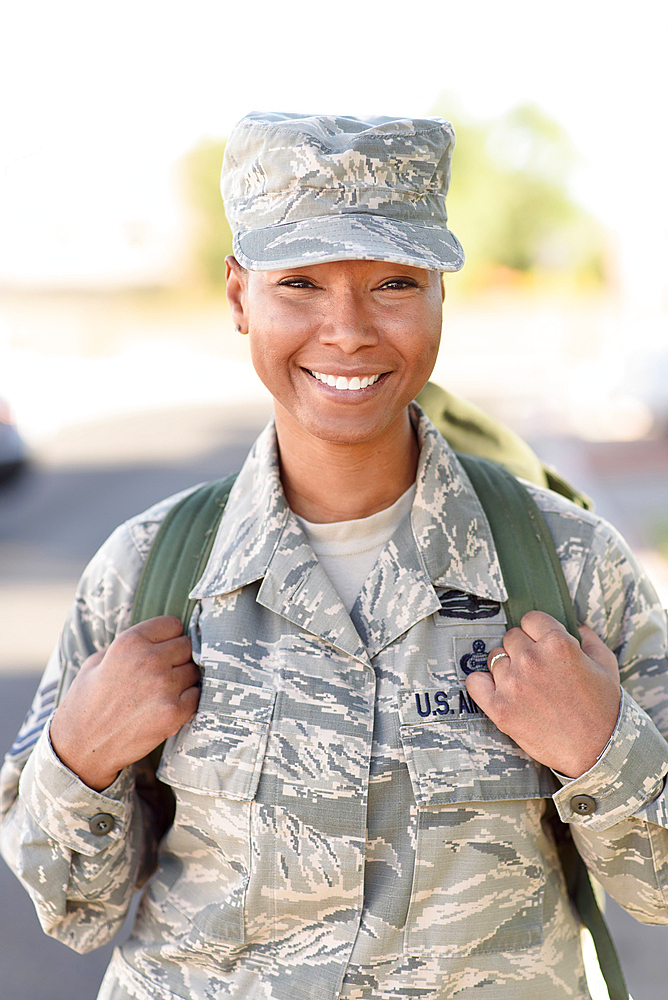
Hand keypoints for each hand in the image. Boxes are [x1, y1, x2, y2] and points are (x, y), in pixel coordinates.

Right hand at [50, 616, 199, 790]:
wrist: (81, 748)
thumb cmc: (87, 702)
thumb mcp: (98, 661)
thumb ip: (130, 645)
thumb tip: (157, 637)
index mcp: (130, 642)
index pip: (173, 624)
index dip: (168, 637)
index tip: (162, 648)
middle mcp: (150, 659)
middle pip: (187, 646)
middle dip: (177, 658)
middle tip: (161, 674)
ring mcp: (164, 686)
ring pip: (194, 671)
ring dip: (184, 679)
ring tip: (162, 692)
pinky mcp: (174, 712)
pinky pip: (197, 695)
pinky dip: (187, 700)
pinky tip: (168, 706)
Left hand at [465, 611, 620, 777]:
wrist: (597, 752)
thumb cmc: (604, 709)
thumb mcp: (606, 665)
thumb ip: (588, 638)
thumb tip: (576, 626)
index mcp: (557, 644)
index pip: (531, 619)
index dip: (538, 631)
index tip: (541, 643)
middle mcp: (531, 660)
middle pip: (511, 637)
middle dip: (523, 649)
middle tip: (537, 669)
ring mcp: (512, 683)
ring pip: (495, 658)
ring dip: (507, 668)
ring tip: (525, 685)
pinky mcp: (499, 708)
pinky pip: (474, 682)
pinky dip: (482, 684)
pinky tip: (497, 690)